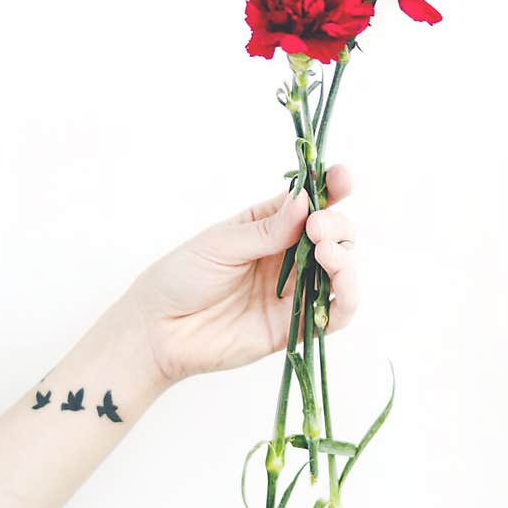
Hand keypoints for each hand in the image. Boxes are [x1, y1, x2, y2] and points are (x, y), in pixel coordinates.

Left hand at [129, 165, 357, 382]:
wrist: (159, 329)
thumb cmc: (182, 277)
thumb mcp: (221, 244)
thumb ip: (267, 230)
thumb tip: (306, 204)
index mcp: (269, 225)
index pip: (311, 203)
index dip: (331, 188)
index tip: (342, 178)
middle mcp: (288, 256)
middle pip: (334, 235)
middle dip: (335, 226)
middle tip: (316, 229)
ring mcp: (294, 291)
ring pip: (341, 272)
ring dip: (345, 259)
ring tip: (326, 253)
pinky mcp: (294, 326)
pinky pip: (334, 314)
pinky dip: (348, 298)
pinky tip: (341, 286)